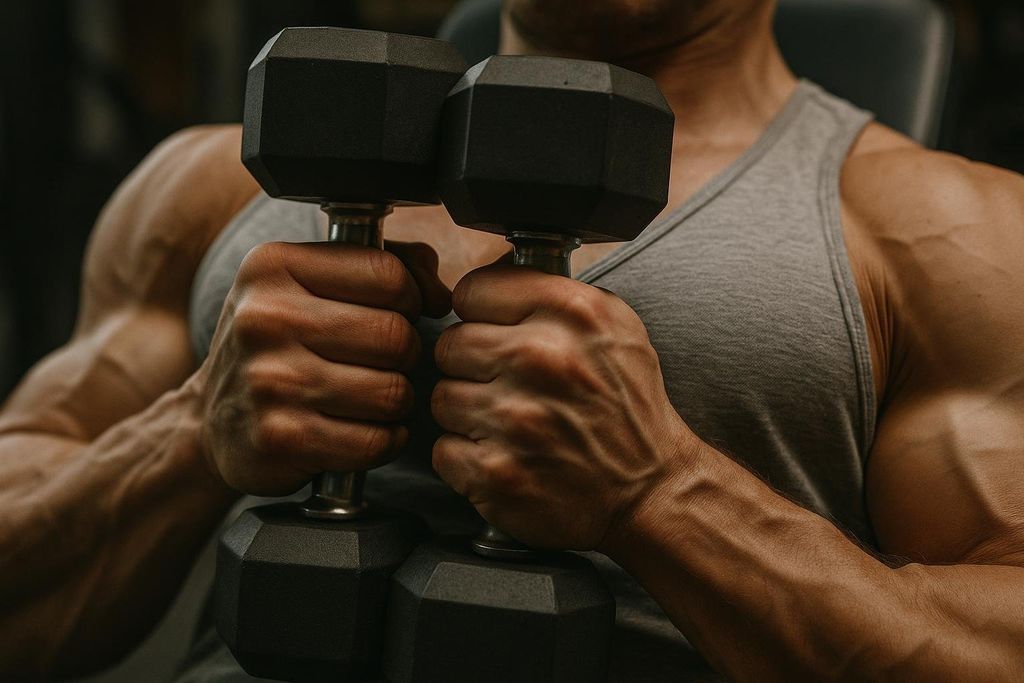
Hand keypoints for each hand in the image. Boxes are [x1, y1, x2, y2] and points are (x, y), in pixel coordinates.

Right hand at [200, 239, 449, 495]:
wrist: (212, 419)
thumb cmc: (280, 343)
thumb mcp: (313, 282)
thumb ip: (385, 264)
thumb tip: (442, 293)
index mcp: (274, 267)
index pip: (388, 275)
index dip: (409, 300)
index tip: (395, 314)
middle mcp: (264, 319)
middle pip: (395, 335)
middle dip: (405, 355)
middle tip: (384, 364)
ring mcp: (268, 380)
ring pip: (391, 391)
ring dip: (397, 402)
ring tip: (373, 398)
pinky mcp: (279, 438)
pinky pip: (373, 441)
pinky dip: (384, 441)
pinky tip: (365, 431)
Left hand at [431, 264, 700, 551]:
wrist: (651, 490)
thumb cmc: (627, 408)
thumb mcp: (613, 326)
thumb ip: (552, 291)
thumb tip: (495, 271)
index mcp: (571, 313)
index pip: (474, 290)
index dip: (483, 314)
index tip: (498, 333)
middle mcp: (541, 359)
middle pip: (450, 343)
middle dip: (473, 365)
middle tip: (507, 385)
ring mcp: (515, 419)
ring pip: (442, 397)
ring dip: (469, 413)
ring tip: (510, 423)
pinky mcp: (496, 473)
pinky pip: (444, 450)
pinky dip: (468, 458)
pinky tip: (506, 456)